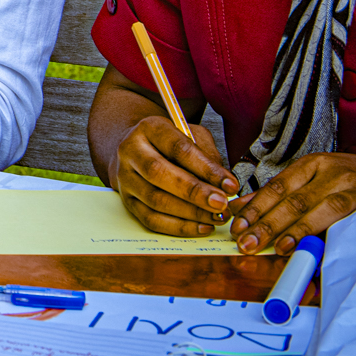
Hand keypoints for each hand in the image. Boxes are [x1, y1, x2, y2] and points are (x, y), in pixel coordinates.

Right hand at [109, 116, 239, 236]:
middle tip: (221, 203)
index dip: (206, 168)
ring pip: (155, 199)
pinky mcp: (126, 200)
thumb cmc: (172, 144)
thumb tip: (225, 185)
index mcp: (149, 128)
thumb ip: (208, 156)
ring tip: (217, 217)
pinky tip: (202, 227)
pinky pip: (151, 219)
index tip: (231, 185)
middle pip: (158, 173)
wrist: (138, 149)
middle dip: (194, 192)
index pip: (178, 148)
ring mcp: (125, 177)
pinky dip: (179, 227)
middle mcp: (131, 151)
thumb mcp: (192, 136)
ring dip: (190, 212)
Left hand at [227, 152, 355, 254]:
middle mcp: (329, 170)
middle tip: (242, 241)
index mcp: (315, 164)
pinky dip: (313, 234)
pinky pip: (334, 220)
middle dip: (262, 221)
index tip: (235, 222)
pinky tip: (298, 245)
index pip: (276, 185)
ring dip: (283, 230)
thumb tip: (251, 212)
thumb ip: (293, 196)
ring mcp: (349, 185)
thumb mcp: (327, 181)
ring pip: (307, 208)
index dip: (254, 205)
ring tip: (265, 246)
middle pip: (288, 198)